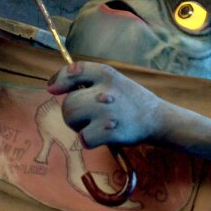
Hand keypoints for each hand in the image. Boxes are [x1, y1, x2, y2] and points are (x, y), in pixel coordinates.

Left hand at [47, 62, 164, 148]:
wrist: (157, 118)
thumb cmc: (130, 100)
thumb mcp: (113, 80)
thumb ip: (88, 80)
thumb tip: (54, 87)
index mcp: (105, 73)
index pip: (73, 70)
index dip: (59, 79)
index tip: (53, 88)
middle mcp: (105, 90)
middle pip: (68, 102)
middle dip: (72, 113)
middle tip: (87, 117)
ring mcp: (107, 111)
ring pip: (71, 118)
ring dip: (78, 126)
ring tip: (94, 126)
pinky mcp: (109, 131)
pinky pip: (83, 138)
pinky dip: (89, 140)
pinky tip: (102, 137)